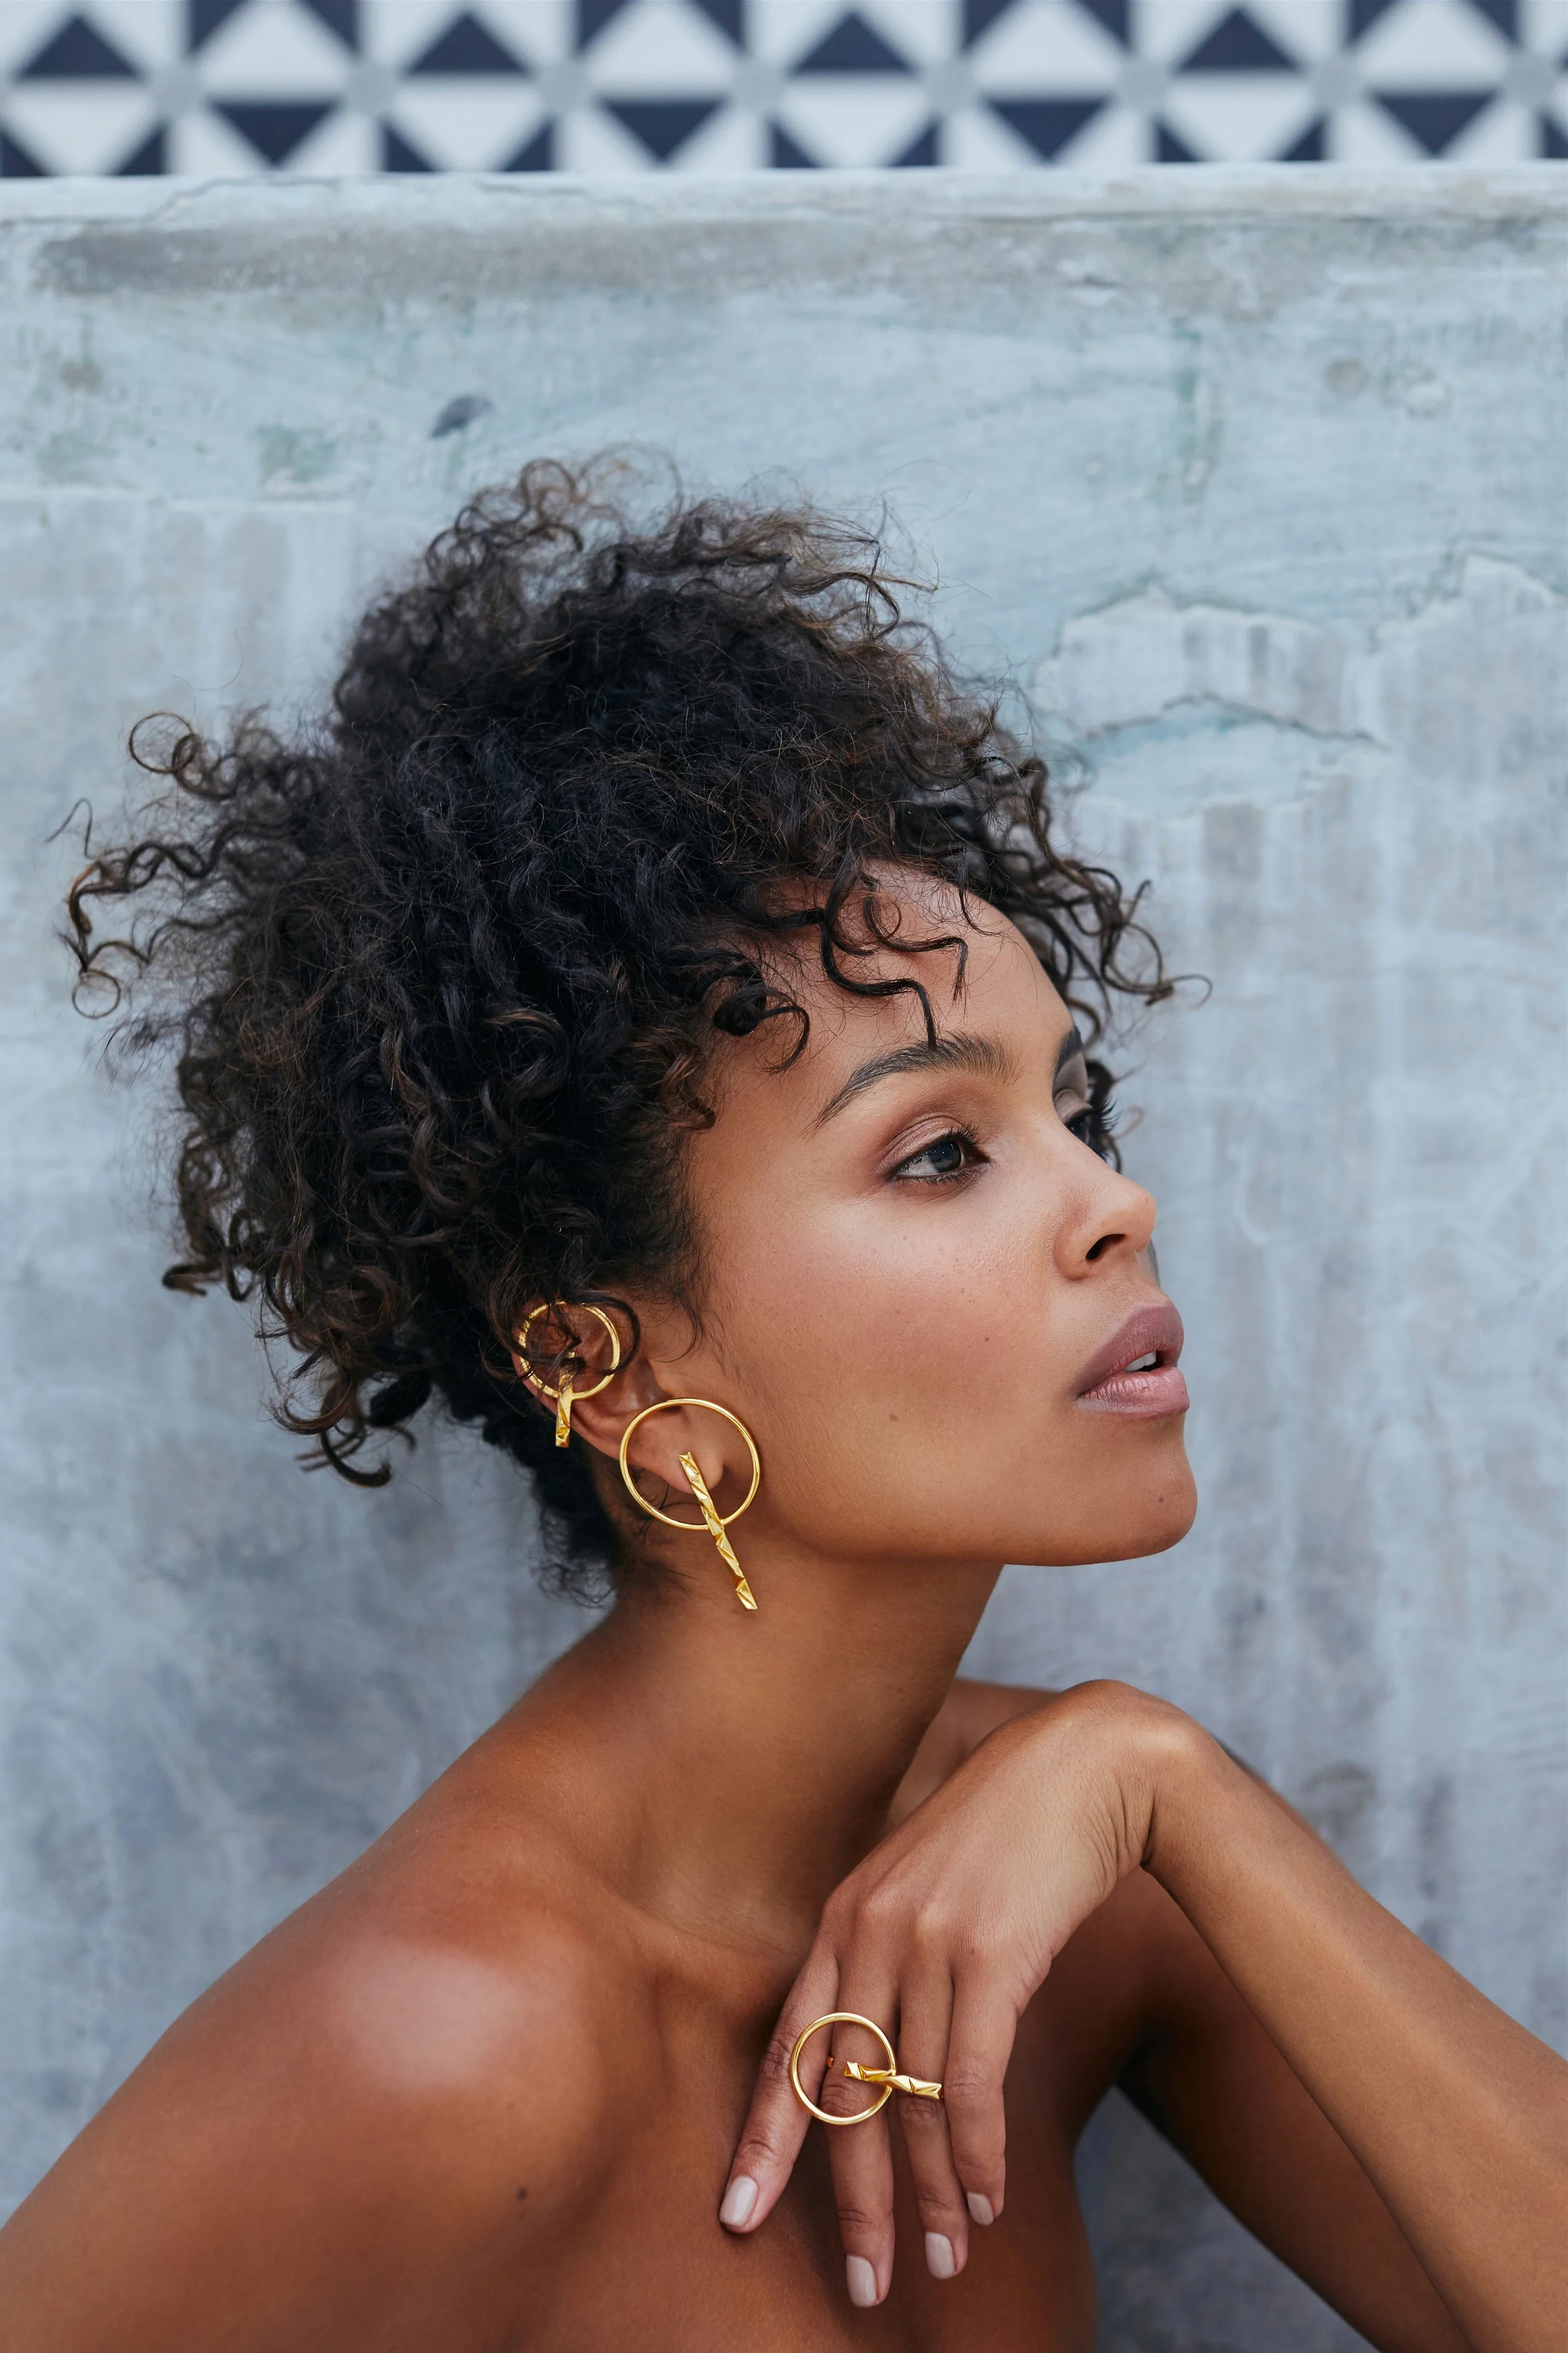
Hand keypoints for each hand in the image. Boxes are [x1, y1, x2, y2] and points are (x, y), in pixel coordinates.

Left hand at [719, 1681, 1195, 2305]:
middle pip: (842, 2092)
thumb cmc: (1012, 1833)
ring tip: (942, 2259)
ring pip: (912, 2100)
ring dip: (932, 2192)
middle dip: (851, 2199)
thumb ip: (890, 1956)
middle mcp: (870, 1928)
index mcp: (843, 1915)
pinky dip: (978, 2152)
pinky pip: (972, 2081)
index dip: (762, 2137)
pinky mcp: (991, 1953)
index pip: (784, 2047)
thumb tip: (878, 2064)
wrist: (1093, 1767)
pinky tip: (988, 2201)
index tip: (737, 2214)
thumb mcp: (928, 1886)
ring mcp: (927, 1939)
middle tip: (862, 2285)